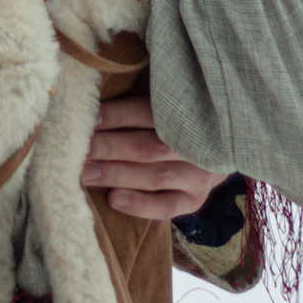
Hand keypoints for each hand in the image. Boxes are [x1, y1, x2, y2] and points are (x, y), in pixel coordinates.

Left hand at [81, 95, 217, 218]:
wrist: (225, 145)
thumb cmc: (184, 119)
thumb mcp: (174, 103)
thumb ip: (148, 100)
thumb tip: (97, 96)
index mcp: (190, 113)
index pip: (147, 113)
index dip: (115, 115)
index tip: (87, 118)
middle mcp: (196, 146)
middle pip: (147, 147)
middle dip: (108, 147)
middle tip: (77, 149)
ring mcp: (198, 175)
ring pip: (153, 176)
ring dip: (116, 174)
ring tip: (85, 173)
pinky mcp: (195, 199)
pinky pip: (167, 207)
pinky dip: (140, 205)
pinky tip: (114, 200)